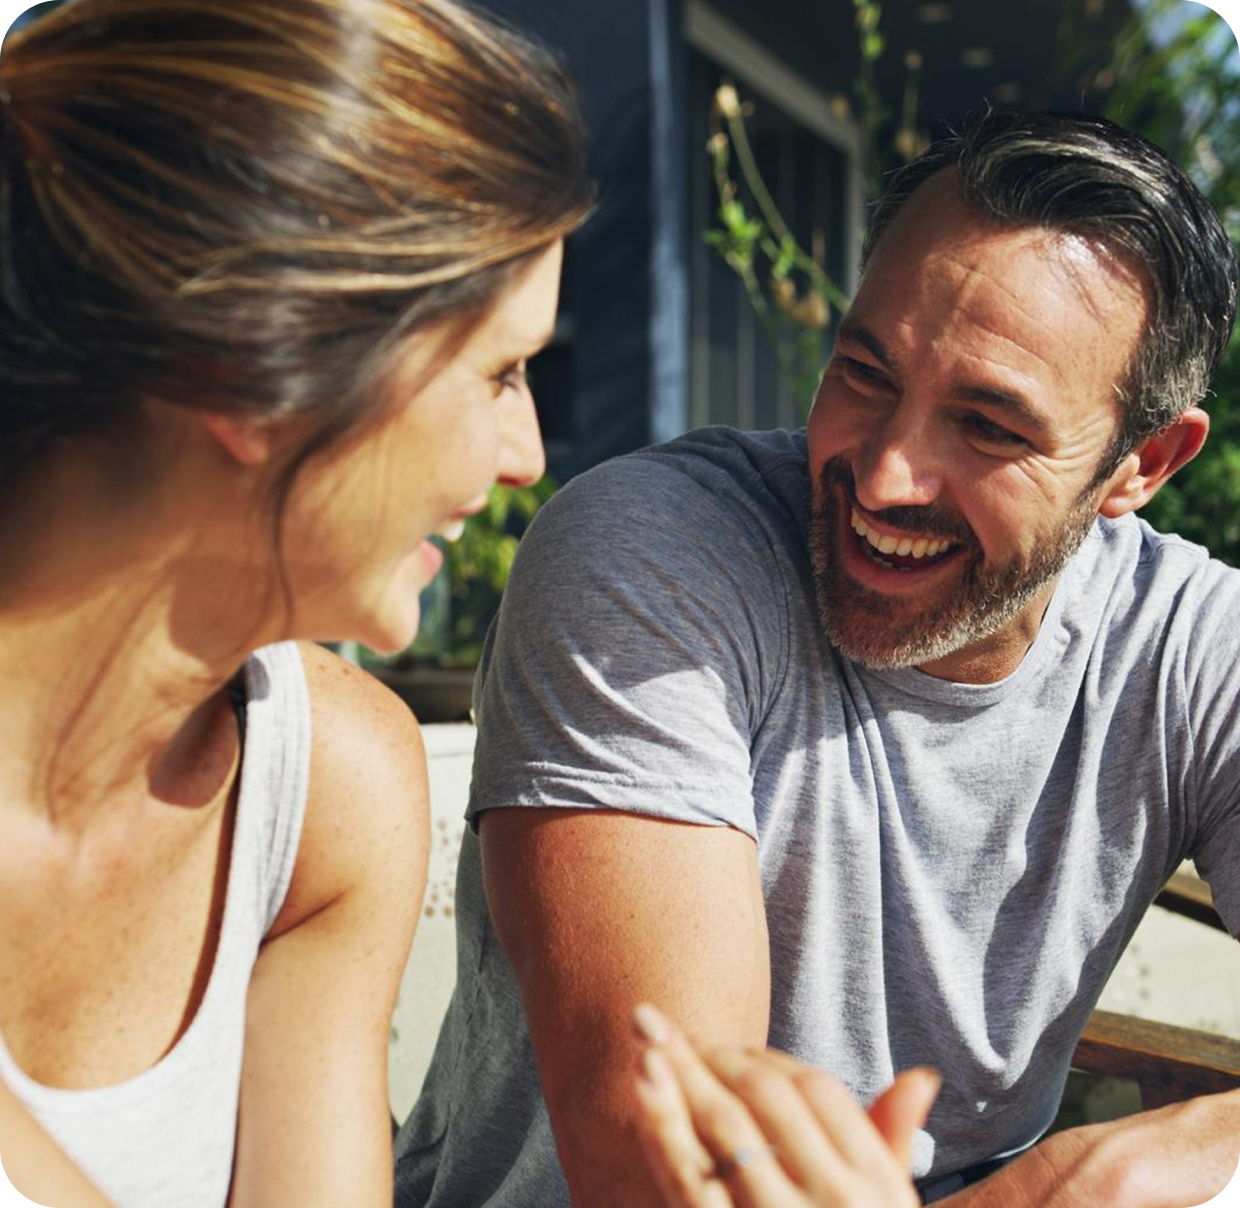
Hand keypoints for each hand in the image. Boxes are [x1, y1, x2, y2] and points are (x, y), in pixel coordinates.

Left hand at [631, 1002, 938, 1207]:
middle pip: (766, 1097)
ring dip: (683, 1073)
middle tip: (657, 1018)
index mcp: (875, 1187)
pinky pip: (694, 1179)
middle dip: (712, 1052)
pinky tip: (646, 1088)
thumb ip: (892, 1145)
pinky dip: (667, 1127)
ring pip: (728, 1127)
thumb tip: (920, 1074)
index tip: (725, 1048)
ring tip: (644, 1032)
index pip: (817, 1089)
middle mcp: (836, 1201)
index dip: (764, 1056)